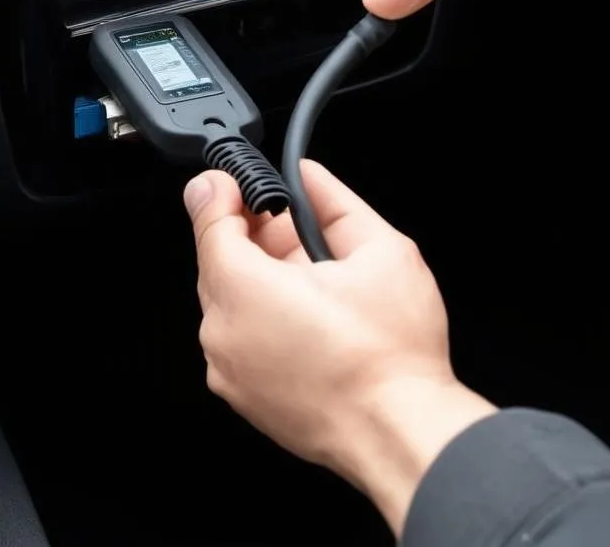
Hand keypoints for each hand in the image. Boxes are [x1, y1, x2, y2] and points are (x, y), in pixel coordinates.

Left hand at [183, 163, 495, 534]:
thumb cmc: (391, 354)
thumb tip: (310, 178)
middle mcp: (223, 332)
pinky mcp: (242, 396)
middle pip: (218, 261)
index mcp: (245, 288)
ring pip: (230, 301)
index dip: (223, 193)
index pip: (210, 222)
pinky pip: (239, 339)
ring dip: (261, 278)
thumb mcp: (379, 250)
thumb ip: (335, 202)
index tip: (240, 181)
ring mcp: (228, 370)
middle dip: (251, 236)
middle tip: (299, 229)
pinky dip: (264, 319)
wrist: (400, 432)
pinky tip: (311, 319)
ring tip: (317, 280)